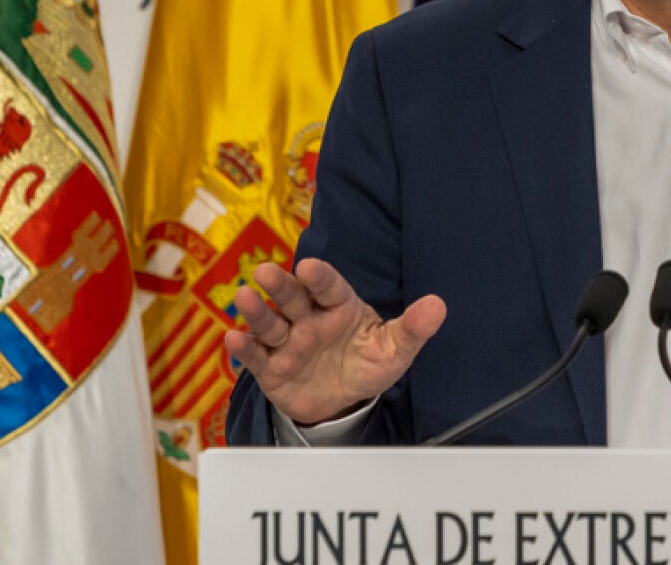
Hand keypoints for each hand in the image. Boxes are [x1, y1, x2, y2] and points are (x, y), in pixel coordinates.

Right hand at [222, 258, 446, 425]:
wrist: (343, 402)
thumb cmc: (366, 364)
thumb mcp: (394, 350)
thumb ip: (413, 328)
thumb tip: (438, 306)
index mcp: (340, 307)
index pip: (330, 287)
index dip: (320, 277)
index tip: (309, 268)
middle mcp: (310, 319)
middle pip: (293, 298)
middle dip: (280, 285)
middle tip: (265, 272)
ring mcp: (288, 343)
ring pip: (270, 324)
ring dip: (256, 311)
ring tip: (244, 298)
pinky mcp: (271, 369)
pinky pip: (256, 357)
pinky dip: (243, 349)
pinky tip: (232, 339)